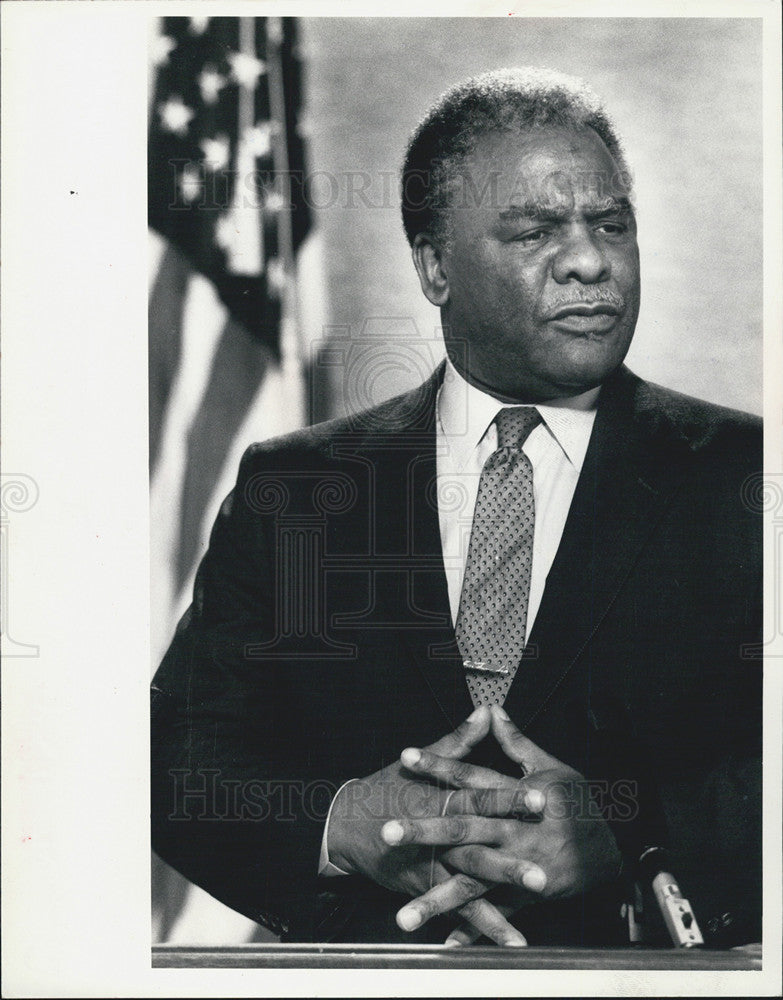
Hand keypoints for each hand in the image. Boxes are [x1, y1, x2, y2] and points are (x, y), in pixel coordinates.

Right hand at [326, 706, 529, 944]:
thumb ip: (460, 740)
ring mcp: (431, 865)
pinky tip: (505, 942)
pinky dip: (479, 927)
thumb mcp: (421, 760)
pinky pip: (455, 910)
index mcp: (443, 799)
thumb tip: (486, 712)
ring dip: (497, 907)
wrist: (346, 824)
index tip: (543, 798)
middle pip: (479, 848)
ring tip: (525, 926)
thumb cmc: (387, 788)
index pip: (482, 796)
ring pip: (468, 885)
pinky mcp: (424, 886)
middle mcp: (439, 835)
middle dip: (511, 863)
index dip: (512, 796)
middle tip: (544, 874)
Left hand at [384, 705, 622, 938]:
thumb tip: (491, 711)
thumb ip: (516, 742)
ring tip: (404, 915)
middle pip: (463, 829)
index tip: (406, 757)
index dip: (439, 766)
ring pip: (472, 881)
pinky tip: (445, 943)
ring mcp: (519, 866)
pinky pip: (495, 913)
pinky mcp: (526, 894)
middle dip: (424, 832)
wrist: (615, 847)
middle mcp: (515, 830)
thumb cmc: (581, 804)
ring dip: (437, 898)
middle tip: (387, 831)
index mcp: (518, 796)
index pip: (472, 776)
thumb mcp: (551, 767)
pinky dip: (474, 931)